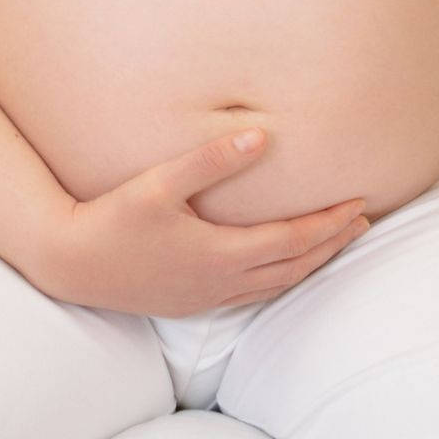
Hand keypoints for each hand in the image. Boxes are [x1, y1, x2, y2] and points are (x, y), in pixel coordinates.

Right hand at [35, 126, 369, 317]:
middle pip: (295, 265)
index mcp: (222, 254)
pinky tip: (281, 265)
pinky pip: (255, 293)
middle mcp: (223, 282)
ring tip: (335, 241)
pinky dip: (283, 276)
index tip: (360, 202)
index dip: (330, 222)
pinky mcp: (193, 300)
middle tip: (364, 220)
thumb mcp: (160, 184)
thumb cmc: (113, 220)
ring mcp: (208, 296)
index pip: (294, 240)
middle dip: (333, 242)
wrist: (73, 265)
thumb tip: (262, 137)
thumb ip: (211, 160)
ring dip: (311, 262)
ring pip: (278, 284)